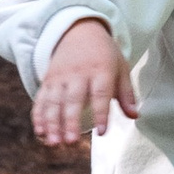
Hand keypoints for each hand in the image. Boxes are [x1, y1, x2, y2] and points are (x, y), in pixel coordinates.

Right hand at [34, 17, 137, 147]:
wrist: (78, 30)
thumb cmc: (104, 55)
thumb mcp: (120, 67)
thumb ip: (126, 93)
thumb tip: (135, 116)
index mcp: (100, 70)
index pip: (100, 94)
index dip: (101, 113)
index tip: (102, 132)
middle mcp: (78, 73)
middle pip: (73, 99)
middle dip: (70, 122)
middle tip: (71, 142)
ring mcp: (60, 77)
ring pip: (54, 102)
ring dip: (52, 123)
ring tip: (55, 143)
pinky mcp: (48, 80)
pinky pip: (41, 99)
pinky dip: (38, 115)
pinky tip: (40, 131)